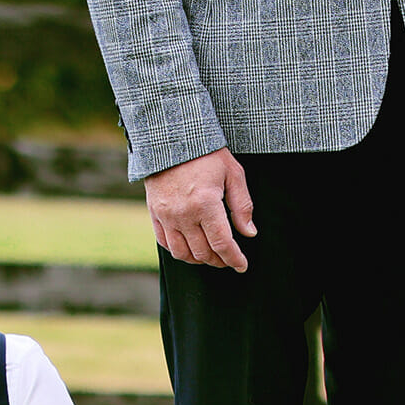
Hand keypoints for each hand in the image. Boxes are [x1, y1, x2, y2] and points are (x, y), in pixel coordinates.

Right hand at [147, 148, 254, 271]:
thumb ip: (242, 205)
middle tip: (229, 260)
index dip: (234, 259)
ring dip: (199, 260)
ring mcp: (166, 215)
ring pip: (182, 253)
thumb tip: (249, 233)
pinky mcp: (154, 213)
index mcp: (206, 204)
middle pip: (203, 252)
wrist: (171, 139)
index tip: (242, 266)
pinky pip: (165, 243)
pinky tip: (191, 248)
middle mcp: (184, 214)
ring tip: (211, 256)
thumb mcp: (233, 173)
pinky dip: (179, 251)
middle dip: (219, 261)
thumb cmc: (206, 154)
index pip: (222, 244)